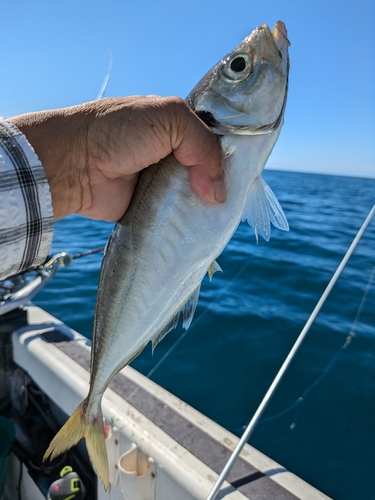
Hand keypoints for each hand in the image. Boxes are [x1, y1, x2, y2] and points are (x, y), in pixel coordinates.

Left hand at [9, 96, 224, 220]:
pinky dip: (190, 222)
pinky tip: (206, 228)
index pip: (215, 139)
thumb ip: (203, 145)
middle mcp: (173, 154)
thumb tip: (218, 191)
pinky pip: (179, 216)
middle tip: (241, 196)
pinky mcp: (154, 208)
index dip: (232, 153)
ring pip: (197, 196)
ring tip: (226, 216)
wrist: (75, 164)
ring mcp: (163, 182)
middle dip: (224, 182)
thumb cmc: (118, 131)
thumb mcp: (169, 118)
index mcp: (178, 126)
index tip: (249, 169)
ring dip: (208, 205)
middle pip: (210, 170)